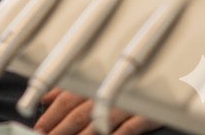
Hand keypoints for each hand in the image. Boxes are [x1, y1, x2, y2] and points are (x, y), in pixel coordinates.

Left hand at [34, 88, 161, 134]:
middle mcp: (104, 91)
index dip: (50, 116)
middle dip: (60, 130)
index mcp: (90, 82)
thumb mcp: (92, 79)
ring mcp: (125, 103)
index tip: (38, 129)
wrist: (166, 74)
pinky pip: (129, 128)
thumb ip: (66, 88)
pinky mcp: (146, 113)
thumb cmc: (124, 79)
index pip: (64, 101)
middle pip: (77, 115)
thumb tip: (44, 98)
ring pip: (98, 124)